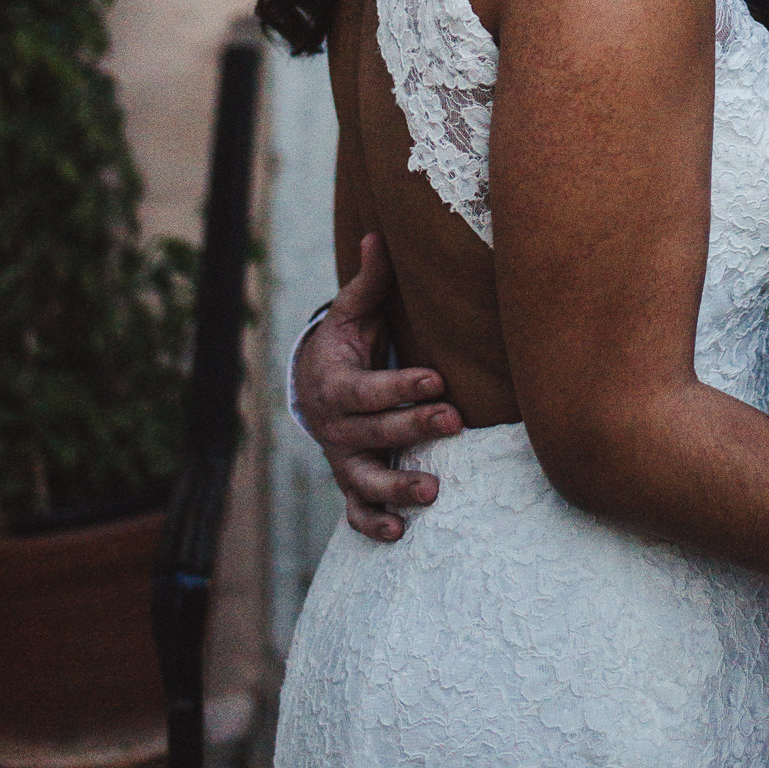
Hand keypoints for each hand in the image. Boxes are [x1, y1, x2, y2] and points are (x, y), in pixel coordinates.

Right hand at [294, 233, 460, 540]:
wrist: (314, 381)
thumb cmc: (347, 341)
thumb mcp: (353, 311)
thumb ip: (369, 281)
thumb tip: (378, 236)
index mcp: (336, 383)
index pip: (368, 390)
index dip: (400, 386)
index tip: (436, 381)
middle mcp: (336, 426)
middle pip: (374, 432)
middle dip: (413, 428)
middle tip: (454, 423)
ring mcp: (342, 457)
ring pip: (364, 479)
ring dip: (396, 486)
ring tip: (432, 489)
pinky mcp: (350, 479)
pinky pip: (356, 508)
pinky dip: (372, 523)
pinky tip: (400, 531)